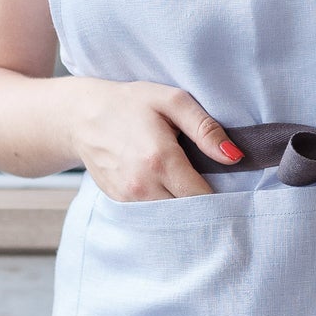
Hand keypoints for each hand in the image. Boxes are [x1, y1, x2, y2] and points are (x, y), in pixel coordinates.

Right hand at [68, 78, 243, 200]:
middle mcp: (143, 185)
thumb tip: (234, 157)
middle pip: (188, 209)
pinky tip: (163, 181)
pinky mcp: (119, 201)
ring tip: (184, 178)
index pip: (203, 196)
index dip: (220, 193)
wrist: (81, 116)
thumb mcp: (173, 101)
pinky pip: (152, 211)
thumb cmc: (131, 103)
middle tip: (208, 180)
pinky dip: (163, 202)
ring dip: (182, 202)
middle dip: (202, 199)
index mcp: (161, 159)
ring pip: (170, 214)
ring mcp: (128, 197)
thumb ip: (206, 129)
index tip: (228, 184)